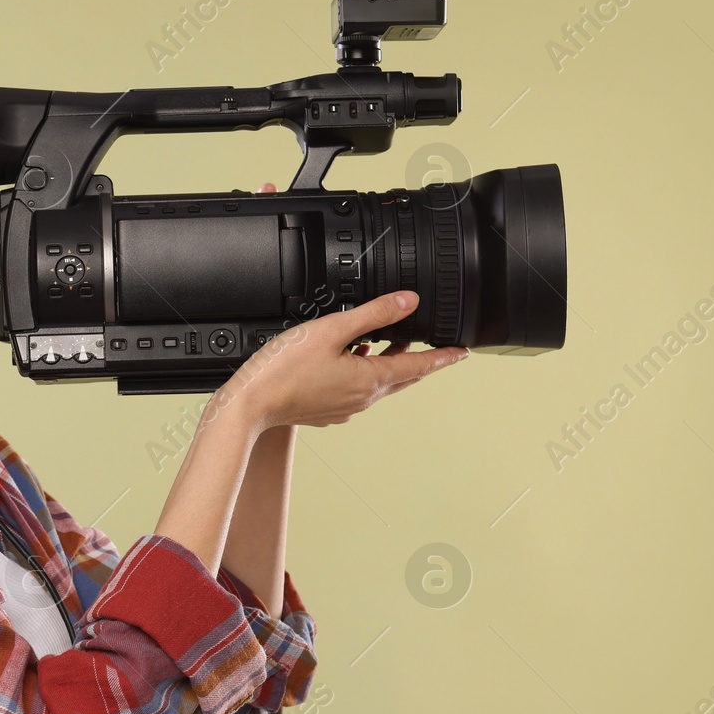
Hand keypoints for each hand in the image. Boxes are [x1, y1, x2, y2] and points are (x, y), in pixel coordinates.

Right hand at [219, 288, 469, 429]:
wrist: (251, 404)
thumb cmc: (284, 369)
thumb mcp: (333, 330)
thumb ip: (374, 314)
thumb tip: (408, 302)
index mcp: (370, 379)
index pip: (419, 366)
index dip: (443, 357)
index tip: (462, 353)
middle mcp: (363, 398)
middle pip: (402, 376)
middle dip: (420, 361)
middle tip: (436, 348)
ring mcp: (345, 408)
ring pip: (379, 384)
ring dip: (390, 365)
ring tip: (392, 345)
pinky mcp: (328, 412)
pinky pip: (356, 391)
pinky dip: (363, 375)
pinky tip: (350, 361)